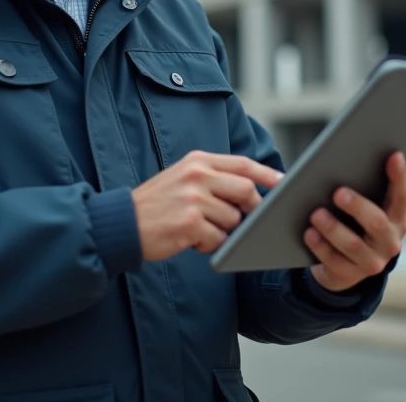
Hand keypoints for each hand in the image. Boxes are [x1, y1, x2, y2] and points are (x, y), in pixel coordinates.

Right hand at [131, 150, 283, 260]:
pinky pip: (218, 239)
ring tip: (199, 229)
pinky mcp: (189, 223)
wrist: (122, 223)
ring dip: (222, 230)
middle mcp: (197, 176)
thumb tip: (250, 189)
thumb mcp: (182, 177)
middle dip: (250, 209)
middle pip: (245, 191)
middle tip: (242, 220)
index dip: (266, 174)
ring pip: (233, 219)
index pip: (242, 164)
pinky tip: (190, 239)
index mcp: (197, 161)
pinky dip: (208, 244)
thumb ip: (213, 177)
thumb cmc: (156, 203)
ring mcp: (193, 199)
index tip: (283, 182)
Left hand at [305, 151, 405, 292]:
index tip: (394, 155)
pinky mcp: (350, 275)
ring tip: (315, 214)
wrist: (342, 266)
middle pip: (377, 222)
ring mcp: (372, 261)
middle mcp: (390, 241)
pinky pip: (334, 261)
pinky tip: (309, 234)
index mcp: (396, 218)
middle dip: (358, 206)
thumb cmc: (349, 223)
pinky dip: (320, 246)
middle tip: (338, 192)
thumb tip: (304, 167)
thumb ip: (348, 184)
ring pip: (353, 244)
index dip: (399, 175)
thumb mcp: (356, 206)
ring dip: (333, 228)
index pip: (402, 195)